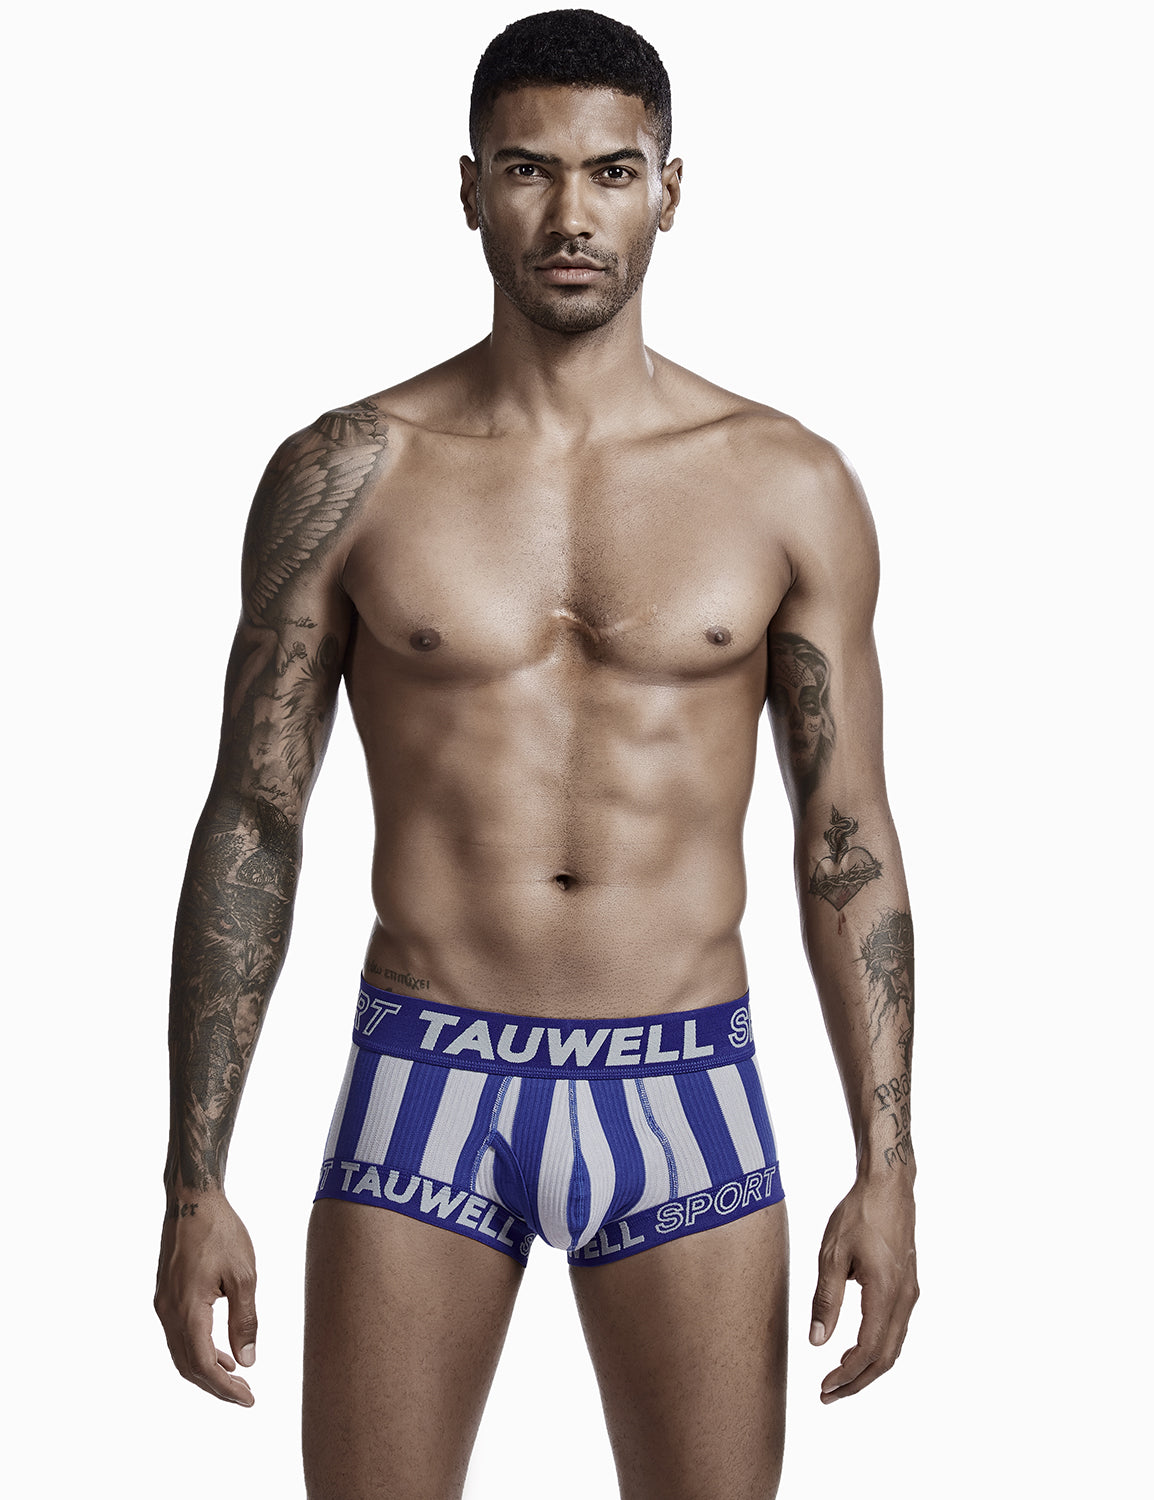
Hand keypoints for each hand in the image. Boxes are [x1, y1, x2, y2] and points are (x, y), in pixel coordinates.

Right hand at [154, 1192, 257, 1405]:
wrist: (192, 1201)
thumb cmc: (222, 1232)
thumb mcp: (244, 1275)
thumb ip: (245, 1320)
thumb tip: (248, 1360)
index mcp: (187, 1310)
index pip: (203, 1365)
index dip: (225, 1388)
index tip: (249, 1398)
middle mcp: (168, 1312)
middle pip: (188, 1366)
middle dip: (216, 1386)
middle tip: (245, 1395)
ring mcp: (163, 1304)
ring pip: (181, 1353)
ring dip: (206, 1370)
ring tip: (236, 1376)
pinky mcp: (165, 1296)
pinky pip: (179, 1336)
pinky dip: (198, 1350)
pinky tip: (220, 1351)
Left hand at [809, 1177, 917, 1401]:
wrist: (889, 1186)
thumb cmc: (859, 1214)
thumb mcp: (832, 1254)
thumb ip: (826, 1300)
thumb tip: (817, 1341)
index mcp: (886, 1294)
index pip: (868, 1351)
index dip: (847, 1375)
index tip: (824, 1387)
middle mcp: (904, 1299)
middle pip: (885, 1358)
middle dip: (857, 1382)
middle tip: (828, 1395)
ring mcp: (910, 1293)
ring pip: (894, 1346)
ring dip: (868, 1368)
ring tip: (839, 1378)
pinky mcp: (908, 1285)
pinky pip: (896, 1329)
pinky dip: (878, 1349)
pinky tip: (857, 1349)